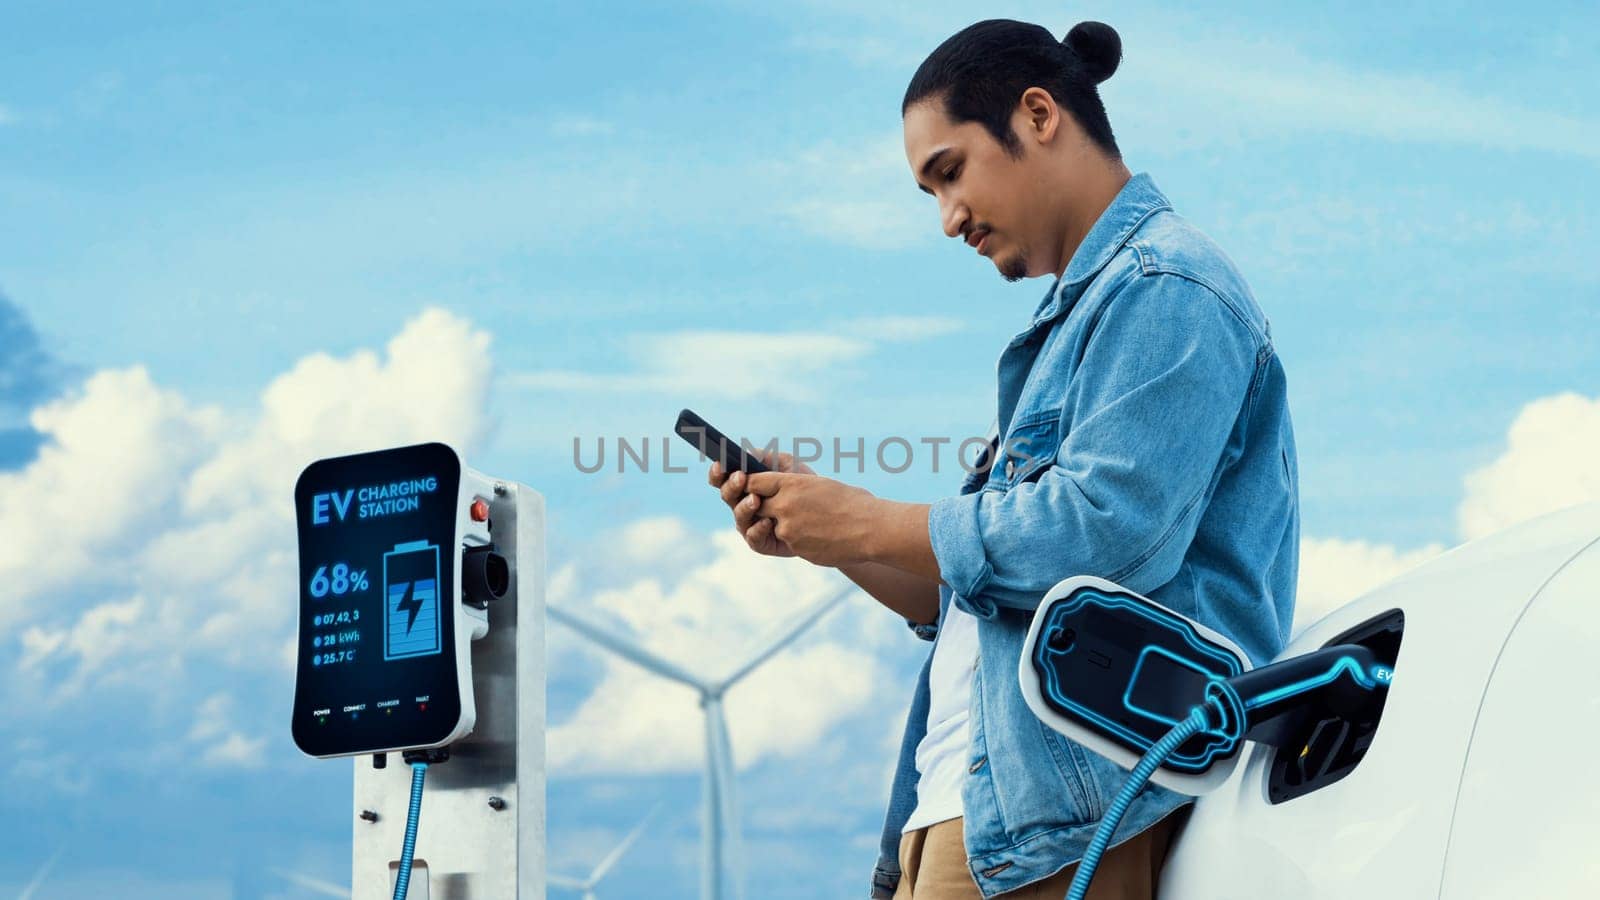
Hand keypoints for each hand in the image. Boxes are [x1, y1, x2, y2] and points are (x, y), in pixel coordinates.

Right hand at [708, 450, 813, 556]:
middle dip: (732, 486)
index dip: (717, 473)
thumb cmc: (801, 484)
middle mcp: (742, 505)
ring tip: (756, 500)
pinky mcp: (761, 542)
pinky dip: (758, 529)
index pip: (722, 479)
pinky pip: (753, 537)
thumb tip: (746, 455)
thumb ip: (766, 457)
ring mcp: (750, 524)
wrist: (822, 509)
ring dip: (744, 507)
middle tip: (741, 478)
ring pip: (738, 516)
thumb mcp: (786, 464)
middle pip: (727, 496)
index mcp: (744, 485)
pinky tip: (768, 522)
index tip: (719, 465)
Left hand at [742, 469, 879, 567]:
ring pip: (772, 526)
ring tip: (811, 523)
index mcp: (792, 483)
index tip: (754, 488)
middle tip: (775, 507)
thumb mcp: (821, 485)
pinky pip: (789, 542)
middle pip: (755, 505)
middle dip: (763, 507)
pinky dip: (800, 540)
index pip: (755, 482)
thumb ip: (794, 487)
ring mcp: (788, 528)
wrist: (872, 530)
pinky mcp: (795, 547)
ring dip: (785, 525)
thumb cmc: (853, 503)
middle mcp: (784, 504)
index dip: (753, 486)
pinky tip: (820, 537)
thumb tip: (779, 488)